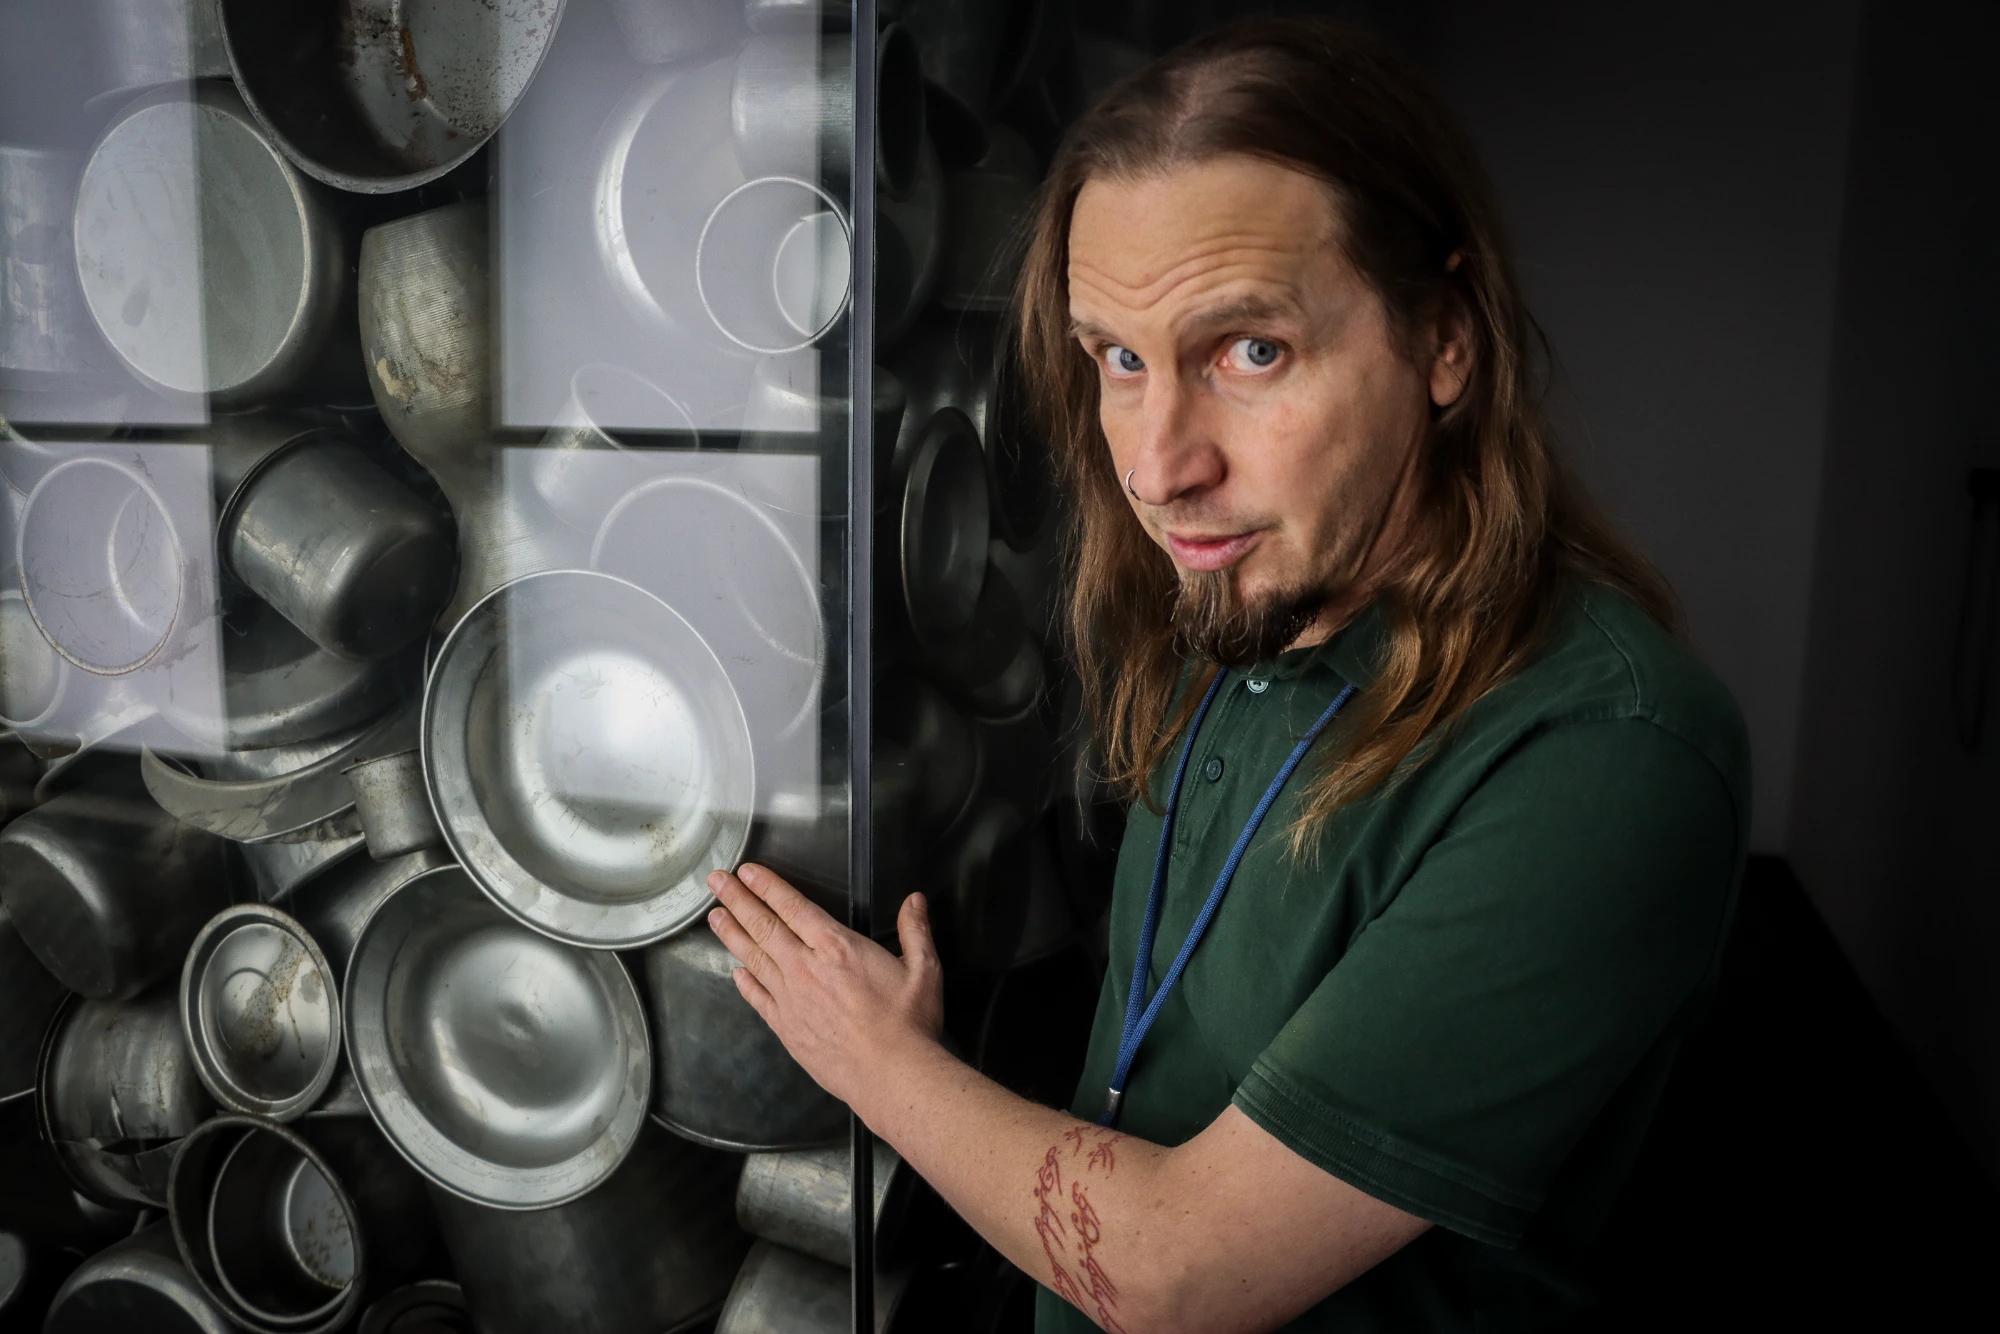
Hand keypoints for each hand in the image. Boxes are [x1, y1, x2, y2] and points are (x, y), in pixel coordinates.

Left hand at [706, 864, 945, 1108]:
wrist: (891, 1076)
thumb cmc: (908, 1024)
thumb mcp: (923, 969)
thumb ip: (915, 931)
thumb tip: (915, 901)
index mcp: (837, 948)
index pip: (792, 907)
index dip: (767, 886)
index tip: (747, 872)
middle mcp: (806, 969)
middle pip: (763, 926)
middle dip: (737, 899)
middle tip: (715, 882)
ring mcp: (792, 1000)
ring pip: (753, 958)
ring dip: (732, 935)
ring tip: (715, 917)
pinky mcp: (787, 1028)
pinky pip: (758, 999)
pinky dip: (745, 983)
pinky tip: (736, 972)